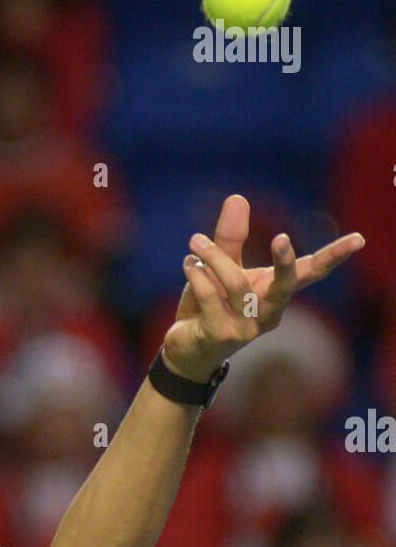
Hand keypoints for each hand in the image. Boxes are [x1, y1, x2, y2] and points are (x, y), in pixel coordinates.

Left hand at [162, 194, 364, 384]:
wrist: (186, 349)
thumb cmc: (208, 306)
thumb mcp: (221, 267)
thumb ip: (230, 237)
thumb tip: (238, 197)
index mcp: (276, 294)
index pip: (311, 272)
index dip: (334, 255)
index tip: (359, 239)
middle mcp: (269, 312)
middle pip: (286, 285)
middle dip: (284, 262)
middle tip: (281, 238)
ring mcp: (247, 328)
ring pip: (236, 284)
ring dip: (213, 257)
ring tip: (195, 241)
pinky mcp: (221, 335)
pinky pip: (210, 297)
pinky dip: (197, 274)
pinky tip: (188, 264)